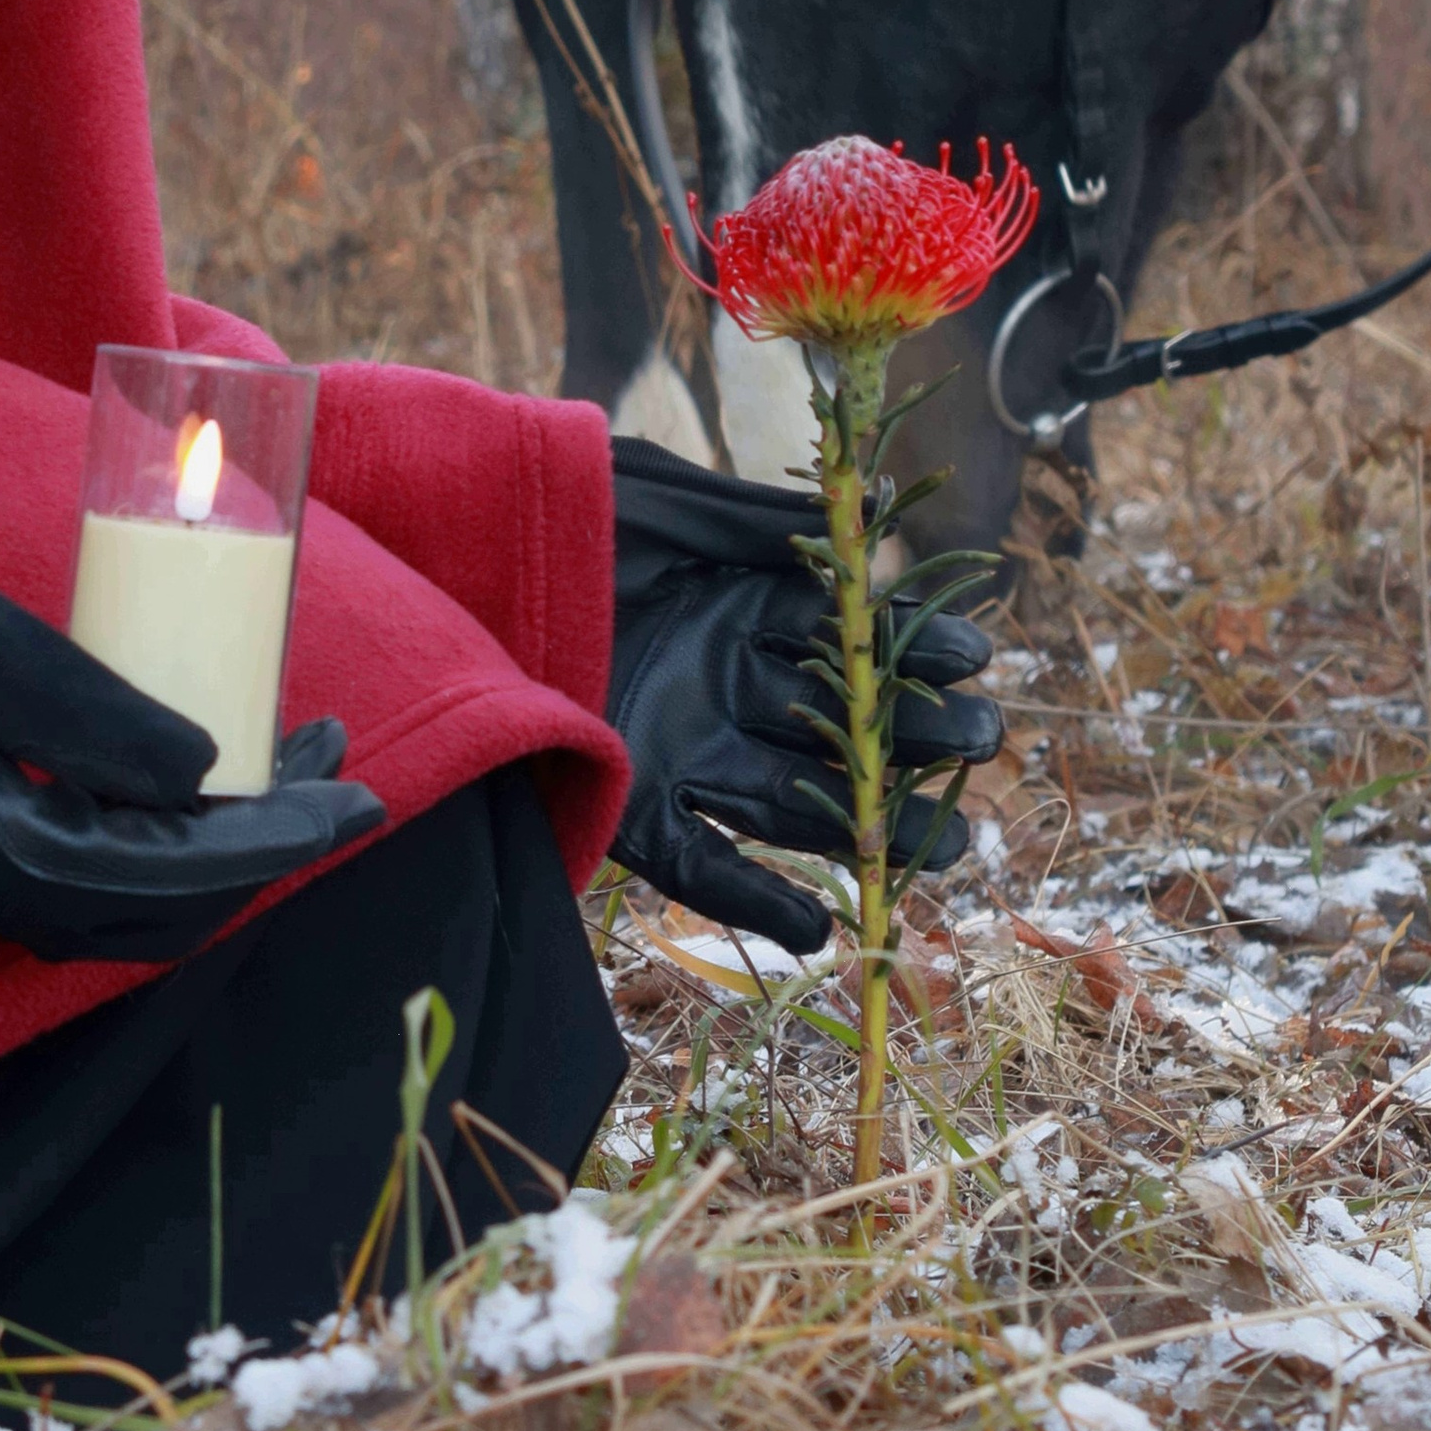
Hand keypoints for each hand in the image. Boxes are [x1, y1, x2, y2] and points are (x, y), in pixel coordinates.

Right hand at [0, 548, 385, 961]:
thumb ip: (99, 719)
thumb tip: (212, 769)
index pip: (179, 869)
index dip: (281, 837)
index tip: (359, 797)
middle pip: (167, 911)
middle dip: (270, 849)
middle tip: (346, 777)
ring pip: (129, 913)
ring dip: (222, 856)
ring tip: (292, 776)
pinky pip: (86, 895)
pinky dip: (163, 859)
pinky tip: (192, 802)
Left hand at [605, 433, 1000, 956]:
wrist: (447, 547)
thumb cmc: (559, 508)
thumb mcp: (670, 503)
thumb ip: (769, 521)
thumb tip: (884, 504)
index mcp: (743, 604)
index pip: (850, 634)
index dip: (912, 645)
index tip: (975, 656)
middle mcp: (724, 680)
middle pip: (839, 720)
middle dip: (915, 737)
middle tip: (983, 749)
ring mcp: (683, 743)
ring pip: (795, 799)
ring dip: (870, 824)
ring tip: (946, 849)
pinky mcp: (630, 798)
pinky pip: (703, 862)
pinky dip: (757, 899)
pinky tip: (818, 928)